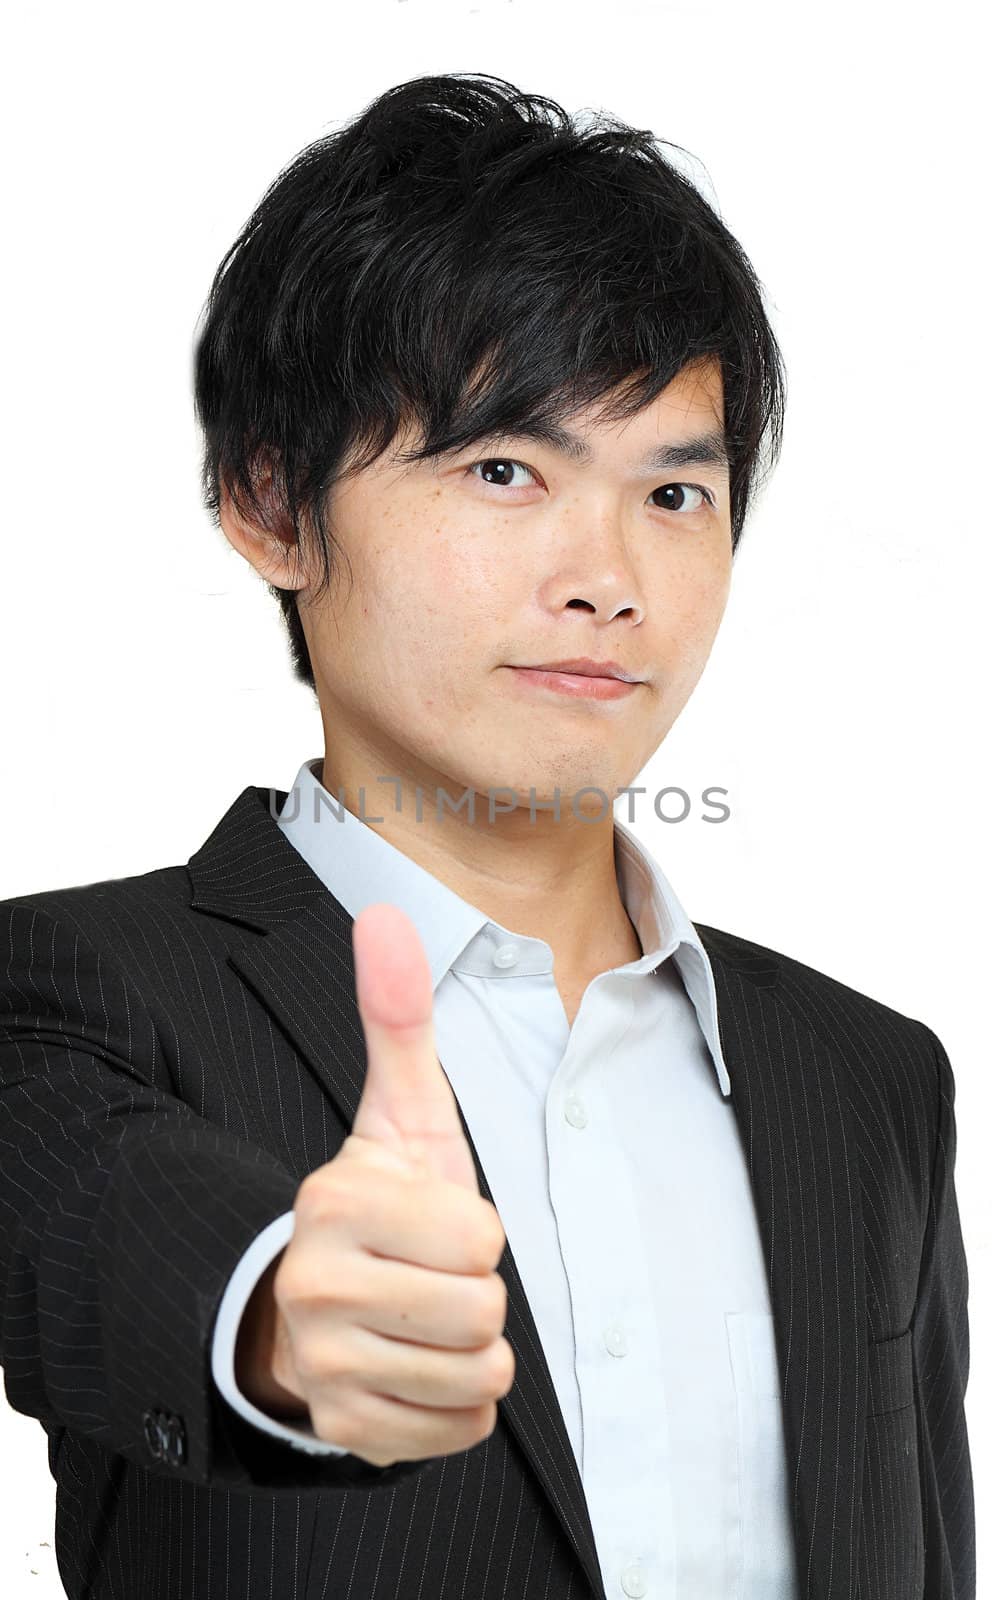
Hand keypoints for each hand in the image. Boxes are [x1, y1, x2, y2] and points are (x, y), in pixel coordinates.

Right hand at [242, 903, 513, 1466]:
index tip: (435, 1221)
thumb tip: (385, 914)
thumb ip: (397, 1018)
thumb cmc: (381, 1202)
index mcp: (334, 1204)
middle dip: (477, 1291)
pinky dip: (458, 1404)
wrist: (315, 1304)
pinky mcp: (345, 1431)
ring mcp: (324, 1367)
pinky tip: (419, 1366)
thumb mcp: (399, 1113)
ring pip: (477, 1376)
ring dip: (474, 1351)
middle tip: (433, 1274)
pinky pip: (460, 1430)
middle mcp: (314, 1288)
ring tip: (428, 1316)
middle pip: (481, 1311)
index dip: (476, 1229)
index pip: (479, 1239)